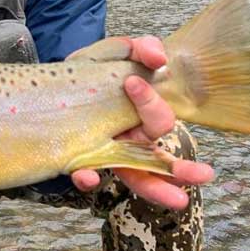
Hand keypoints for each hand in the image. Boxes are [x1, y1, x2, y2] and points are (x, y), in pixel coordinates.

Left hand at [69, 36, 214, 208]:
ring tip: (177, 201)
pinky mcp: (80, 159)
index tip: (134, 80)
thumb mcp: (111, 53)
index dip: (153, 102)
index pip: (160, 117)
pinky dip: (87, 177)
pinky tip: (85, 176)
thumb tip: (158, 57)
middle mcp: (130, 137)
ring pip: (137, 175)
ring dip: (156, 188)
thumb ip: (137, 49)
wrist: (49, 83)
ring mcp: (107, 152)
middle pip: (159, 156)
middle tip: (200, 170)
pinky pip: (87, 173)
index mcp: (142, 113)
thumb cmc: (90, 71)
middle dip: (180, 167)